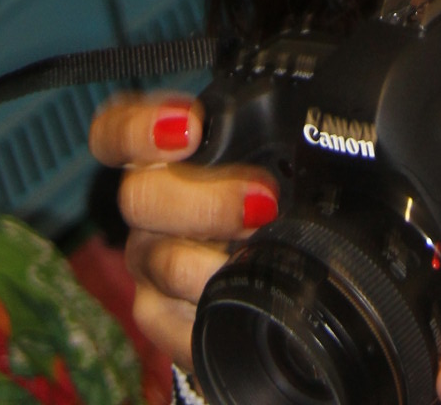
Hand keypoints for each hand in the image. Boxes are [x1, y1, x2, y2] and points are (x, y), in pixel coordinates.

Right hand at [88, 94, 278, 373]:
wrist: (261, 266)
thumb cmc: (266, 192)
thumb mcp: (269, 153)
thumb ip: (274, 136)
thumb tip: (324, 119)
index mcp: (162, 153)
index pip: (116, 132)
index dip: (138, 127)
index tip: (189, 127)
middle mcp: (147, 206)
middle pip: (138, 198)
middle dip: (206, 201)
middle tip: (264, 202)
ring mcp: (148, 262)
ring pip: (159, 261)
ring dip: (211, 261)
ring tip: (256, 260)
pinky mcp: (158, 316)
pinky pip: (170, 321)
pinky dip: (208, 311)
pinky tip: (238, 303)